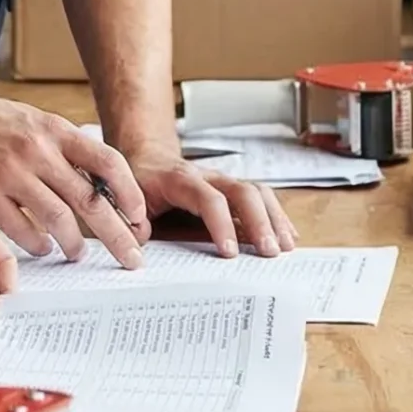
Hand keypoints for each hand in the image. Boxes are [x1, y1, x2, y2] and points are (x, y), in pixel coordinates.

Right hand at [0, 89, 150, 266]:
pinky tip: (43, 246)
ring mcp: (10, 173)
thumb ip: (64, 149)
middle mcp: (37, 150)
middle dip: (118, 234)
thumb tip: (102, 185)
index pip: (108, 162)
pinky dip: (38, 243)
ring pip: (59, 220)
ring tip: (78, 253)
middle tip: (132, 257)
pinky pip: (22, 230)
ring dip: (74, 244)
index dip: (130, 193)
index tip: (138, 216)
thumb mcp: (33, 120)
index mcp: (54, 128)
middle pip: (91, 200)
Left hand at [125, 144, 298, 257]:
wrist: (147, 158)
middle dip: (260, 222)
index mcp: (179, 180)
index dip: (221, 224)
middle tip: (270, 253)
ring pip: (257, 193)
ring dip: (274, 219)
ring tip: (286, 247)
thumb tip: (137, 241)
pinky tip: (288, 236)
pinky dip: (276, 217)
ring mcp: (224, 183)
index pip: (207, 198)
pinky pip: (261, 199)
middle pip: (242, 192)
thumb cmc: (138, 183)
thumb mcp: (125, 199)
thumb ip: (129, 220)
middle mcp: (207, 177)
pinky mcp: (232, 192)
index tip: (230, 253)